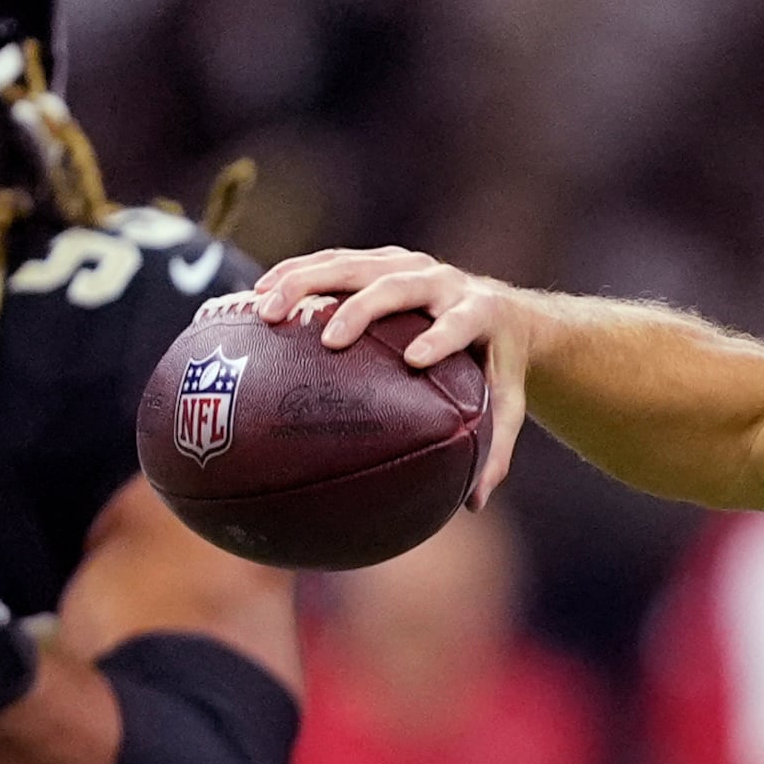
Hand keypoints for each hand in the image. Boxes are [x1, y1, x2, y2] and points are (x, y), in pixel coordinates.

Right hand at [254, 247, 535, 507]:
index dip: (440, 337)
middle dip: (363, 309)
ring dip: (307, 282)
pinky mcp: (380, 258)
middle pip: (399, 285)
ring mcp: (409, 264)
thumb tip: (475, 504)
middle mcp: (443, 281)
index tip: (414, 359)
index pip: (461, 323)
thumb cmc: (497, 366)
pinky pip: (333, 261)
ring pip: (354, 264)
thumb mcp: (505, 405)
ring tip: (267, 310)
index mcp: (480, 313)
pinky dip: (295, 273)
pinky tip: (257, 294)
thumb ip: (495, 449)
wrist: (502, 310)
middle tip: (330, 340)